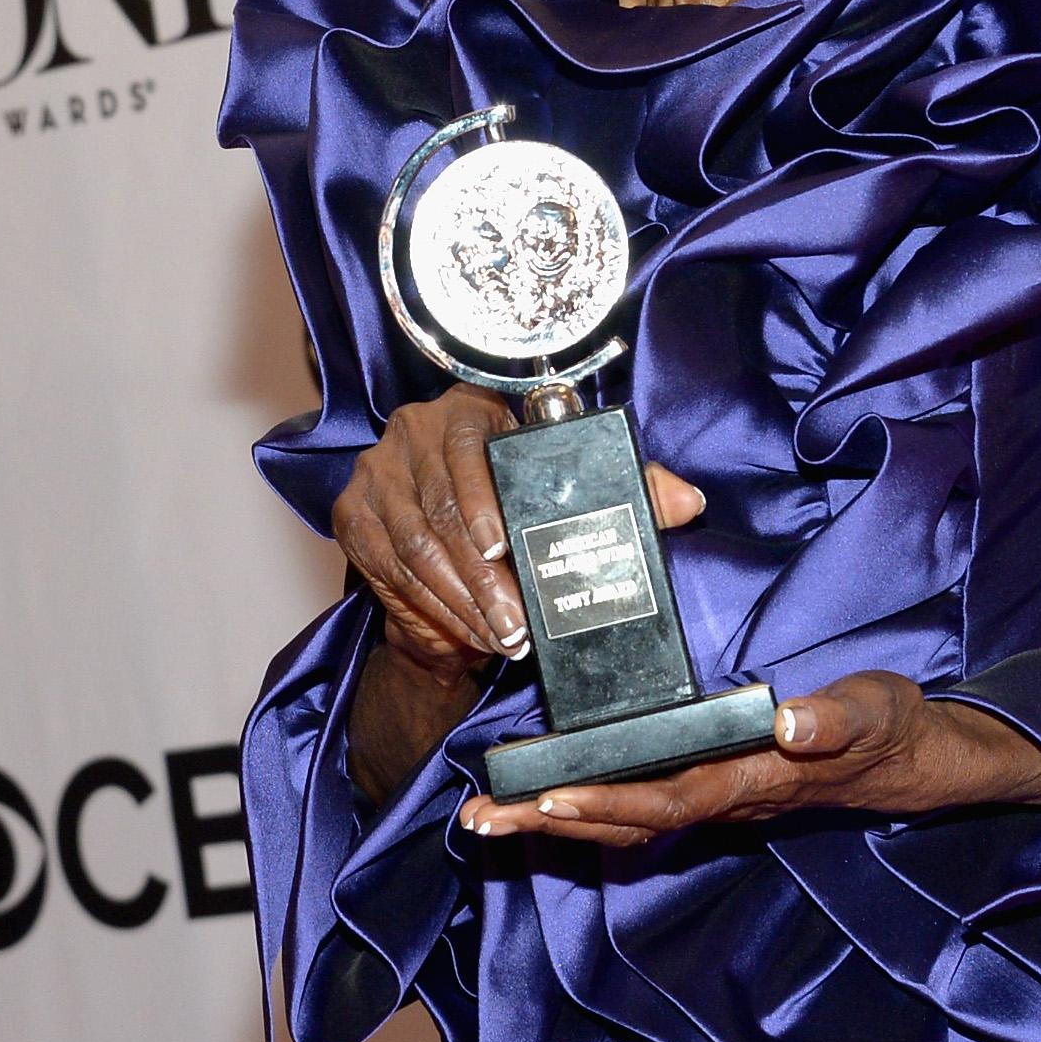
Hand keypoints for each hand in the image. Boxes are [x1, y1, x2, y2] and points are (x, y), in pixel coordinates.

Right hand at [332, 384, 705, 680]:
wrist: (456, 567)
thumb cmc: (517, 522)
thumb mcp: (573, 503)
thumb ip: (634, 494)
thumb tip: (687, 499)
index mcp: (471, 409)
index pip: (470, 442)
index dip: (483, 497)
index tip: (503, 547)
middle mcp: (414, 430)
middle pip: (442, 503)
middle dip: (483, 573)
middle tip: (516, 619)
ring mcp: (377, 472)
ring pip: (418, 542)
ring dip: (462, 597)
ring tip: (502, 632)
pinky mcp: (353, 516)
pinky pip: (391, 566)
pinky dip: (432, 604)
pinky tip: (467, 628)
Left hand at [454, 670, 1040, 846]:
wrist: (914, 760)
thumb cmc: (890, 728)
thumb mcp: (875, 710)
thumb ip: (836, 716)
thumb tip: (791, 721)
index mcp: (751, 780)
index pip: (666, 798)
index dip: (606, 800)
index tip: (547, 796)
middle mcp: (723, 800)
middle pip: (623, 821)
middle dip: (550, 822)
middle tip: (476, 822)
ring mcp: (715, 801)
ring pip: (622, 821)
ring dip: (553, 823)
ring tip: (484, 821)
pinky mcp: (713, 790)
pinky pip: (636, 807)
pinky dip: (584, 810)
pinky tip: (544, 807)